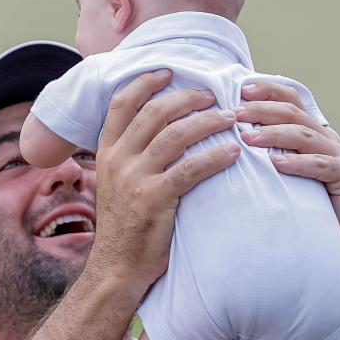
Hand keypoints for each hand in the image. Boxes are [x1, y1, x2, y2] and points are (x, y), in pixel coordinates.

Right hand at [87, 69, 239, 291]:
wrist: (116, 268)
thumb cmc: (125, 228)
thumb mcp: (117, 184)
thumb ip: (132, 157)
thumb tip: (161, 130)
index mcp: (106, 152)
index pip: (122, 103)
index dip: (146, 82)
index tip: (170, 72)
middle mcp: (117, 160)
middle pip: (154, 112)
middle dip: (187, 98)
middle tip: (213, 95)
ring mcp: (134, 179)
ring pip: (175, 135)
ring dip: (207, 122)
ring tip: (231, 118)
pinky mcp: (154, 199)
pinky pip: (191, 169)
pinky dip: (215, 157)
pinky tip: (233, 154)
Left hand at [234, 81, 339, 262]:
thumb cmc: (316, 213)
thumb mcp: (290, 180)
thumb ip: (273, 159)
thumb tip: (233, 147)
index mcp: (314, 135)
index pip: (291, 102)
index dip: (268, 92)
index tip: (240, 90)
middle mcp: (328, 140)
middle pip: (294, 114)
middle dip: (263, 110)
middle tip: (236, 114)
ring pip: (305, 136)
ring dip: (274, 134)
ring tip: (247, 138)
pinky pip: (321, 165)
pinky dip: (298, 162)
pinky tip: (276, 163)